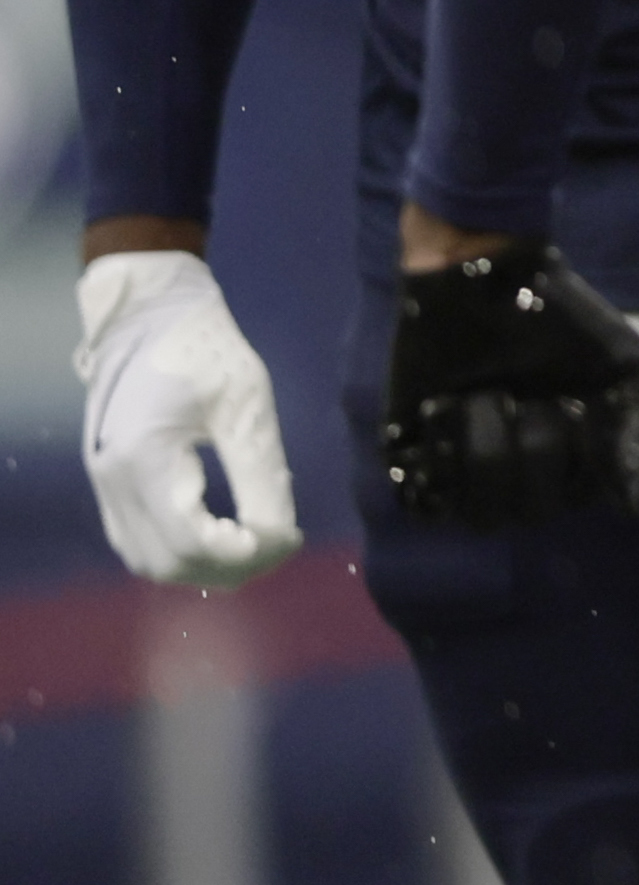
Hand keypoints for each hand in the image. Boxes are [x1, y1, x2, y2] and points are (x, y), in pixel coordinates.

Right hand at [75, 252, 301, 587]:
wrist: (150, 318)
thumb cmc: (206, 352)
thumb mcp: (246, 407)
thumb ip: (261, 475)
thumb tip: (280, 535)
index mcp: (145, 460)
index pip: (190, 541)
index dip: (243, 553)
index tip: (289, 538)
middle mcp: (113, 483)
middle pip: (165, 562)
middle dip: (227, 566)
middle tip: (278, 544)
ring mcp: (103, 485)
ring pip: (146, 559)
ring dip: (201, 565)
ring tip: (254, 544)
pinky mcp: (108, 483)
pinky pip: (137, 539)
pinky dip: (178, 550)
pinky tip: (219, 534)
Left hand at [382, 243, 638, 531]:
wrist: (480, 277)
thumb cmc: (558, 318)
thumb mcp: (619, 365)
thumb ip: (631, 431)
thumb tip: (635, 502)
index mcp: (569, 457)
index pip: (576, 499)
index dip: (575, 458)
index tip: (573, 406)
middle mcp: (518, 473)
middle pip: (527, 513)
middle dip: (532, 449)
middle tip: (525, 396)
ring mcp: (463, 471)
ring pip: (477, 513)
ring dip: (484, 447)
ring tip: (480, 397)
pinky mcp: (411, 460)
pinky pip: (423, 500)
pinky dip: (438, 452)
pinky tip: (442, 409)